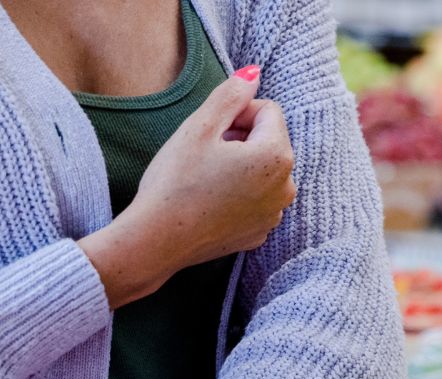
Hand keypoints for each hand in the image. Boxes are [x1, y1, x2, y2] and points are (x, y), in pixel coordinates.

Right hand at [79, 67, 296, 306]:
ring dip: (240, 165)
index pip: (268, 110)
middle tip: (204, 152)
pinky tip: (209, 200)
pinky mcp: (258, 234)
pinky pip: (255, 200)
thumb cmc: (174, 183)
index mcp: (276, 156)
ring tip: (205, 176)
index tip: (210, 129)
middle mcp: (285, 187)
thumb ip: (231, 95)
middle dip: (241, 138)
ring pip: (262, 171)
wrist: (155, 241)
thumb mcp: (200, 126)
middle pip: (269, 141)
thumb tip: (253, 74)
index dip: (236, 112)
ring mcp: (273, 215)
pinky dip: (238, 193)